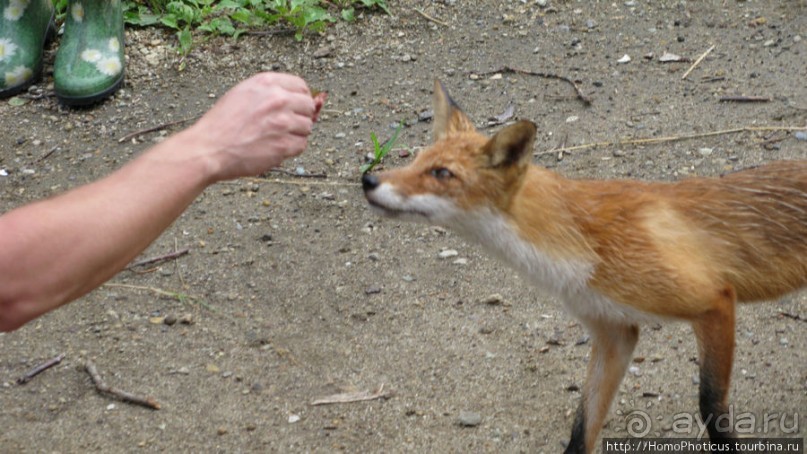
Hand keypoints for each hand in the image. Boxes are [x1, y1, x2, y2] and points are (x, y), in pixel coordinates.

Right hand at [187, 72, 318, 181]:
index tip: (295, 107)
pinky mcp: (284, 144)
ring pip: (307, 126)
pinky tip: (275, 148)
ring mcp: (282, 122)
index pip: (301, 85)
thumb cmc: (222, 124)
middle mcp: (277, 99)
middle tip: (284, 125)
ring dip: (296, 133)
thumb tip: (304, 99)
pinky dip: (292, 149)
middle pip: (308, 106)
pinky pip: (301, 145)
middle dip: (300, 116)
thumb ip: (270, 93)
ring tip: (275, 137)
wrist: (208, 148)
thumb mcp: (243, 94)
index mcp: (266, 83)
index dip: (300, 98)